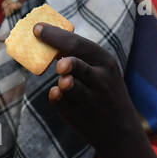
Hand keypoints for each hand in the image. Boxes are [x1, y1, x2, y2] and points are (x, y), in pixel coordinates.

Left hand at [36, 24, 140, 153]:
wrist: (120, 129)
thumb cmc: (103, 89)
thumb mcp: (101, 70)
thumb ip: (77, 56)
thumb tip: (43, 36)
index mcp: (105, 61)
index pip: (78, 44)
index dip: (54, 35)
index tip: (36, 29)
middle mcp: (101, 79)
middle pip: (78, 65)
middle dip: (68, 63)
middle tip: (58, 62)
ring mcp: (91, 99)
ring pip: (71, 86)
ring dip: (66, 83)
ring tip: (64, 82)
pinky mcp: (78, 114)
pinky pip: (60, 101)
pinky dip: (56, 96)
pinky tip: (55, 92)